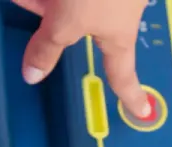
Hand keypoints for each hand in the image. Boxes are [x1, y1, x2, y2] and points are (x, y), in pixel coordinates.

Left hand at [15, 0, 151, 118]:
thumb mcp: (67, 19)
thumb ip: (47, 46)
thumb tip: (32, 77)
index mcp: (117, 33)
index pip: (123, 74)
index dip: (130, 95)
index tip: (140, 111)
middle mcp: (116, 12)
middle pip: (77, 24)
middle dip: (49, 14)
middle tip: (30, 2)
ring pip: (69, 2)